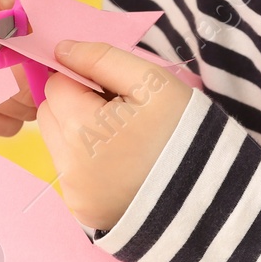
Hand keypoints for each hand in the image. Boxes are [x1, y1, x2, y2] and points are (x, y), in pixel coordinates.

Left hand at [35, 38, 193, 230]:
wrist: (210, 193)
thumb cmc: (182, 130)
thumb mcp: (152, 82)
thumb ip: (102, 58)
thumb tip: (61, 49)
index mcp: (80, 128)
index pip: (56, 85)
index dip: (84, 80)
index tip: (115, 92)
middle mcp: (68, 166)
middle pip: (50, 116)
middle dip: (76, 107)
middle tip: (120, 115)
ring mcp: (74, 194)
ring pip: (58, 145)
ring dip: (81, 136)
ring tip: (124, 142)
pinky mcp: (83, 212)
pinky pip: (72, 175)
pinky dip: (89, 166)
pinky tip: (122, 167)